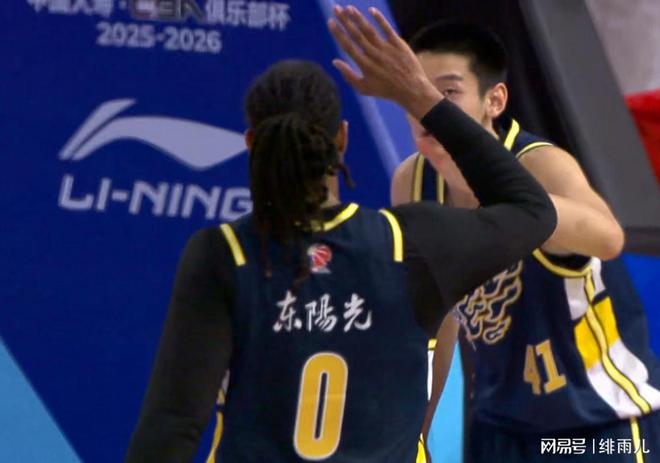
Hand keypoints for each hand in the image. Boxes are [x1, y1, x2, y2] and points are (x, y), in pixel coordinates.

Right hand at [327, 5, 442, 118]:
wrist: (411, 89)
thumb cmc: (385, 90)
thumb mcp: (363, 88)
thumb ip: (348, 75)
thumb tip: (335, 62)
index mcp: (364, 65)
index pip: (348, 46)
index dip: (338, 33)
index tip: (330, 22)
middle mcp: (374, 55)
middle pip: (356, 34)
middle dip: (345, 20)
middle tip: (336, 8)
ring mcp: (386, 49)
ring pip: (369, 30)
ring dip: (358, 18)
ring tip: (349, 8)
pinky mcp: (398, 44)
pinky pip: (387, 29)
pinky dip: (379, 19)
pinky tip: (371, 10)